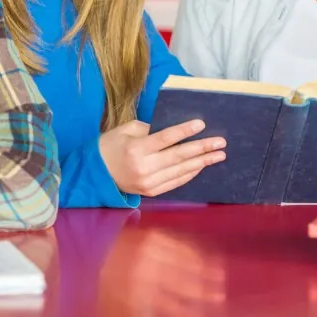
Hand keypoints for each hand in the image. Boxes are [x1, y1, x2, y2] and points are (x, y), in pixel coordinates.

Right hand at [99, 119, 225, 197]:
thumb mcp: (126, 129)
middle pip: (178, 156)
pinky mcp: (151, 192)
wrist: (96, 173)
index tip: (202, 124)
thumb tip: (174, 132)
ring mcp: (149, 182)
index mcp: (136, 148)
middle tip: (221, 143)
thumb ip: (149, 129)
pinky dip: (190, 174)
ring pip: (180, 171)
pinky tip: (201, 166)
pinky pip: (176, 182)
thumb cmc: (111, 145)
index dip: (185, 131)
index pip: (166, 139)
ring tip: (218, 155)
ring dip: (201, 162)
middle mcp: (144, 167)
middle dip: (202, 149)